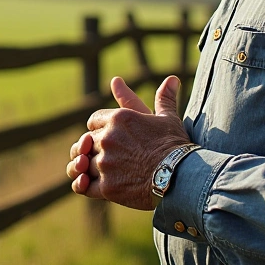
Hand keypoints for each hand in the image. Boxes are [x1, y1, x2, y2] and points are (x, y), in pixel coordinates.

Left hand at [65, 75, 191, 210]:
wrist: (181, 176)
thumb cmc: (175, 145)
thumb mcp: (168, 118)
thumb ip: (164, 98)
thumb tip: (172, 79)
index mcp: (118, 118)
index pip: (93, 121)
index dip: (98, 129)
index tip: (107, 136)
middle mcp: (107, 138)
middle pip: (87, 142)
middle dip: (93, 149)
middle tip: (105, 157)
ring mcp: (105, 163)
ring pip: (83, 164)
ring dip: (88, 168)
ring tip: (97, 172)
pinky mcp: (107, 186)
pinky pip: (84, 186)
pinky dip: (85, 186)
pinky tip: (93, 186)